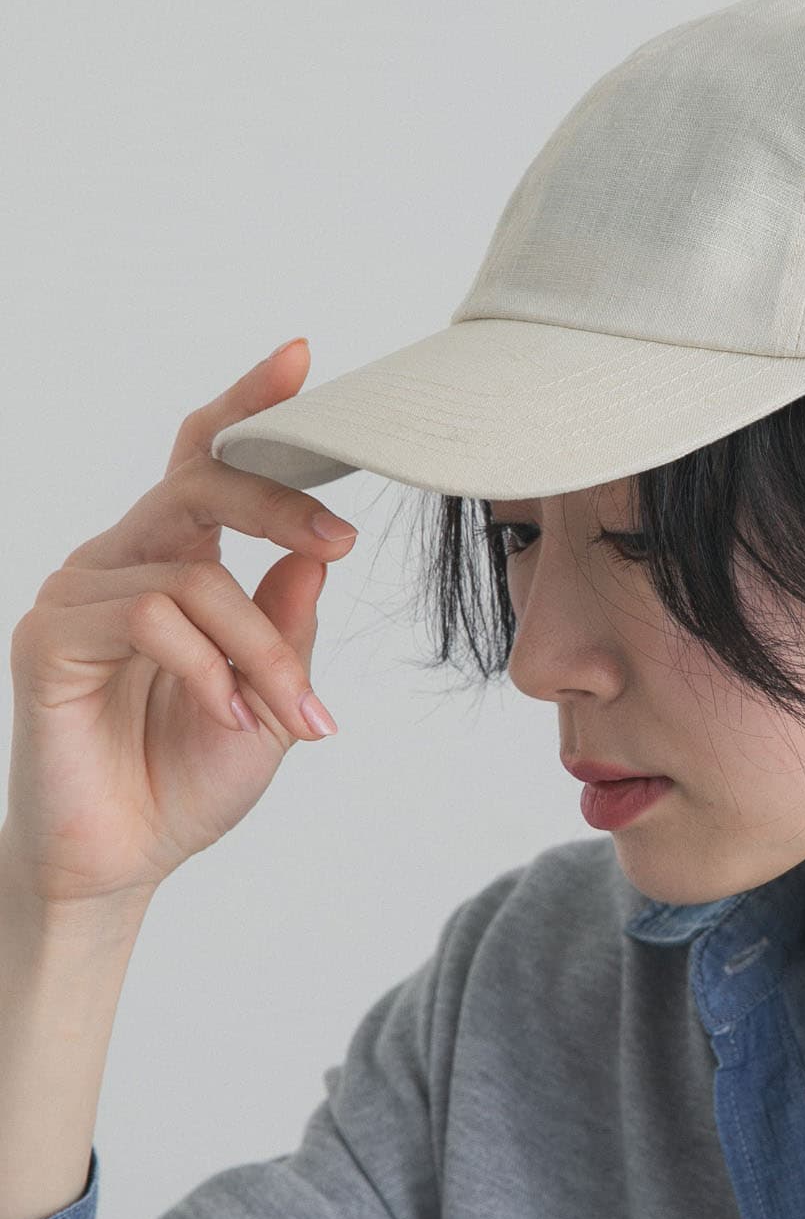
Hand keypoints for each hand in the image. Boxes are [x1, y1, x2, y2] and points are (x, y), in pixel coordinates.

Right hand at [2, 339, 357, 910]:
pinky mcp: (49, 637)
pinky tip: (229, 716)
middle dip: (279, 503)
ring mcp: (79, 592)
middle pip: (198, 483)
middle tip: (341, 537)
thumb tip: (319, 549)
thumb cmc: (191, 775)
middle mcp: (122, 560)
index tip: (302, 358)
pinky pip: (147, 616)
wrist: (127, 860)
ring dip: (260, 649)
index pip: (206, 462)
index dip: (248, 406)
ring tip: (287, 715)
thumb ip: (288, 620)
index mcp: (177, 561)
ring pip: (195, 574)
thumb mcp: (272, 694)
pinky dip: (207, 668)